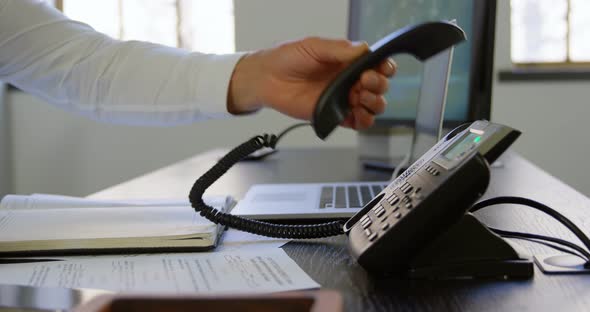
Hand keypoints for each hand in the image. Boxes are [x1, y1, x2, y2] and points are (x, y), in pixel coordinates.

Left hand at [228, 37, 395, 129]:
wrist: (267, 79)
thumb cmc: (287, 59)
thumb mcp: (314, 47)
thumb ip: (339, 49)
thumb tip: (363, 49)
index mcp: (348, 62)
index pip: (377, 65)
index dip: (384, 67)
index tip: (380, 68)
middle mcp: (349, 80)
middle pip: (380, 86)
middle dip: (378, 84)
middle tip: (364, 81)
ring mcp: (344, 99)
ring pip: (373, 106)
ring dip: (374, 103)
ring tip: (360, 97)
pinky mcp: (335, 115)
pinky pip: (358, 122)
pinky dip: (364, 120)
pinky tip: (357, 113)